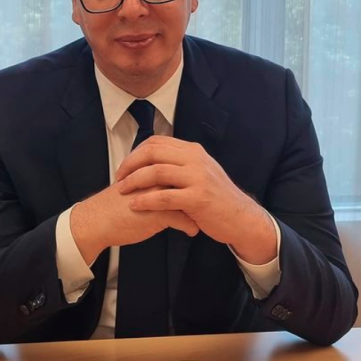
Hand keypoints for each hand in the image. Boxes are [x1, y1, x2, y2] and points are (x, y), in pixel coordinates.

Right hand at [70, 182, 199, 265]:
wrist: (96, 221)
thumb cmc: (111, 207)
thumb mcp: (133, 188)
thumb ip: (149, 183)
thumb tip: (163, 186)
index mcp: (149, 169)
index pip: (179, 168)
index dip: (191, 179)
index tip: (198, 190)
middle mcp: (156, 178)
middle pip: (187, 181)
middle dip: (199, 193)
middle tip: (207, 205)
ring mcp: (158, 194)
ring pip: (188, 198)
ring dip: (198, 211)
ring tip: (201, 219)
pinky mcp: (157, 212)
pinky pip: (182, 219)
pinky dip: (189, 226)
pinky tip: (191, 231)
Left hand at [115, 136, 276, 264]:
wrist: (241, 218)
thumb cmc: (216, 198)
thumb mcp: (200, 172)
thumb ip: (180, 163)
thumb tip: (154, 158)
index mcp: (193, 150)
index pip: (157, 142)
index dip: (136, 152)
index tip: (125, 166)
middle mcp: (195, 159)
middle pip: (152, 153)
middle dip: (130, 164)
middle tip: (119, 177)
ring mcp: (197, 178)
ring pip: (156, 172)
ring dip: (134, 181)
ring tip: (122, 190)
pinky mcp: (197, 198)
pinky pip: (164, 196)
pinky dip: (146, 200)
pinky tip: (135, 205)